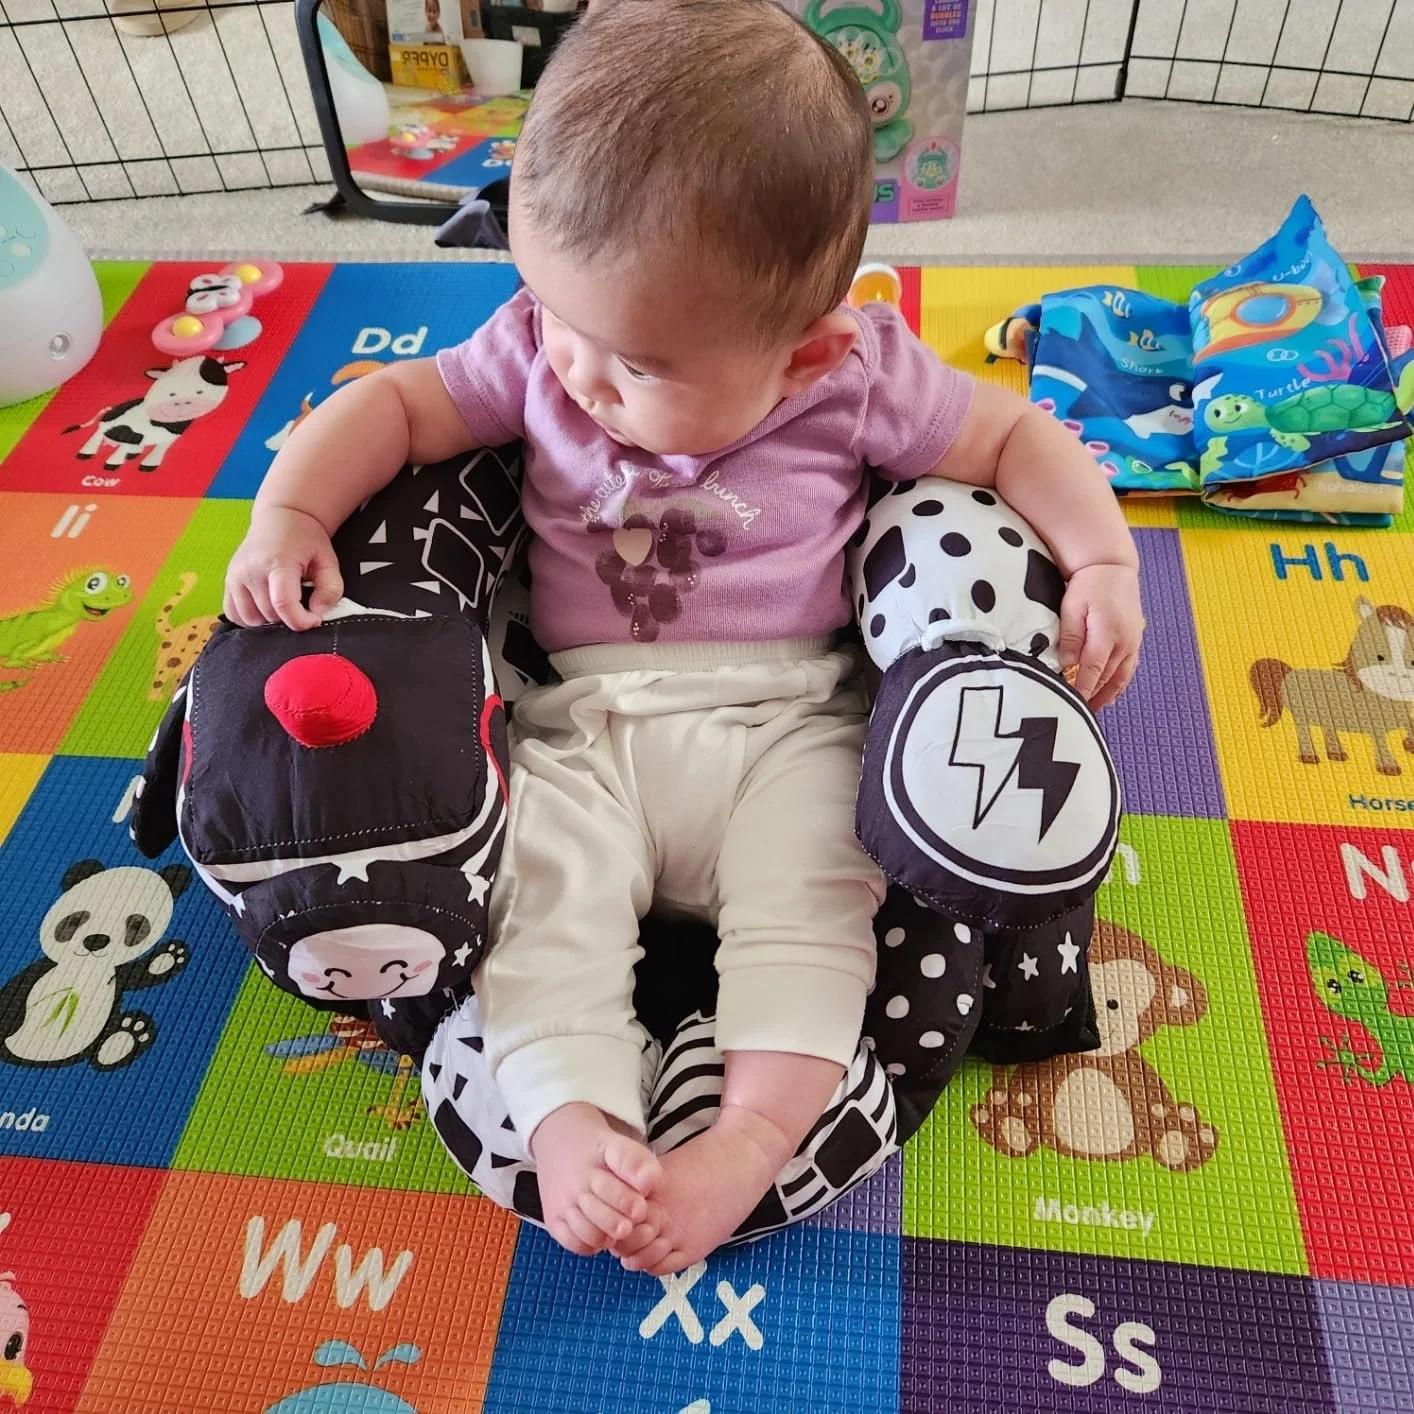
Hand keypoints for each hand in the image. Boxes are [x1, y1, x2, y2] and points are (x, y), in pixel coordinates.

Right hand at [223, 506, 343, 630]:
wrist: (280, 518)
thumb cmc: (305, 538)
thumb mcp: (328, 560)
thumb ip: (331, 588)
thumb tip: (318, 613)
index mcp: (278, 562)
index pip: (283, 604)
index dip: (301, 621)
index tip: (314, 619)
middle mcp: (251, 570)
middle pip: (270, 615)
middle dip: (289, 617)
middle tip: (301, 602)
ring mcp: (236, 576)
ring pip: (251, 620)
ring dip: (270, 620)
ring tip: (283, 602)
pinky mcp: (228, 581)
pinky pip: (234, 614)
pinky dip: (250, 618)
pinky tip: (265, 606)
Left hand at [1057, 563, 1142, 709]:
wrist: (1113, 566)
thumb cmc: (1090, 584)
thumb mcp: (1072, 606)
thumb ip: (1070, 636)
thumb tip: (1066, 664)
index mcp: (1106, 633)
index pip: (1092, 671)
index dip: (1082, 691)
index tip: (1071, 705)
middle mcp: (1123, 642)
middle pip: (1106, 678)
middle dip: (1092, 698)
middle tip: (1076, 714)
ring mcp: (1132, 642)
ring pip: (1120, 677)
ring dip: (1107, 696)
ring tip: (1092, 711)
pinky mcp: (1134, 641)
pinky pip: (1128, 670)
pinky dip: (1118, 685)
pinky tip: (1110, 696)